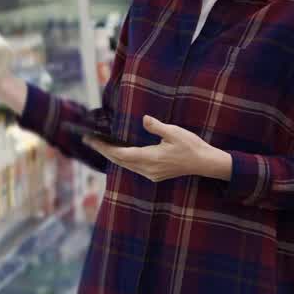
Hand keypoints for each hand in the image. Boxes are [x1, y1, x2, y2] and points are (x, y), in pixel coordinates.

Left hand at [85, 115, 231, 182]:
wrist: (204, 163)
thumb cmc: (191, 146)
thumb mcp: (174, 132)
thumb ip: (157, 127)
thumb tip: (144, 119)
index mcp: (150, 158)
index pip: (120, 153)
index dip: (103, 147)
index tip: (91, 140)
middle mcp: (147, 169)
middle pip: (119, 161)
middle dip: (104, 151)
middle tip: (89, 140)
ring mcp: (151, 174)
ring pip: (125, 165)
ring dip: (113, 156)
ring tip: (101, 145)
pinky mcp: (155, 175)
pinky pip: (133, 168)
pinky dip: (123, 160)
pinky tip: (120, 153)